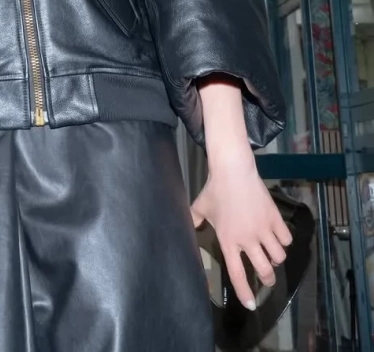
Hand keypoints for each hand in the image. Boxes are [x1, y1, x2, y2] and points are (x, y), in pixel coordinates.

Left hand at [191, 155, 292, 309]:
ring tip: (272, 254)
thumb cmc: (215, 189)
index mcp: (228, 240)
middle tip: (267, 278)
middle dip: (268, 280)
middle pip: (265, 270)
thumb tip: (188, 227)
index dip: (245, 292)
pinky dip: (285, 241)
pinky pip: (286, 239)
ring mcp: (263, 229)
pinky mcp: (275, 218)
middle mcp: (247, 239)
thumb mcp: (200, 207)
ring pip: (279, 257)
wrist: (233, 170)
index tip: (252, 305)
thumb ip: (194, 220)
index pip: (237, 274)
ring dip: (276, 259)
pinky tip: (279, 238)